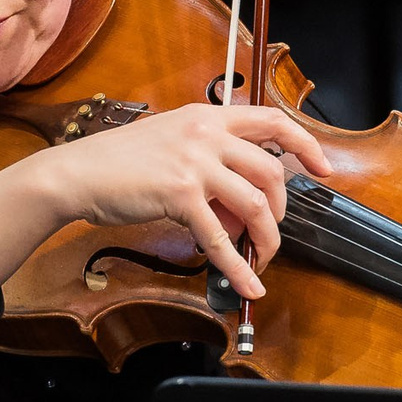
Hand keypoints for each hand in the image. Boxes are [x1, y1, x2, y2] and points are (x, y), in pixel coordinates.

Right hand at [0, 103, 335, 302]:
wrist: (78, 173)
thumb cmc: (120, 162)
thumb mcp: (172, 144)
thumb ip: (210, 162)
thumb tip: (240, 203)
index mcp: (207, 117)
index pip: (273, 120)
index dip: (305, 143)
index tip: (323, 166)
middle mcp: (206, 134)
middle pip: (272, 171)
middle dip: (280, 210)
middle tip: (270, 231)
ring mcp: (194, 163)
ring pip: (256, 205)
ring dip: (266, 240)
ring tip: (261, 260)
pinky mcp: (179, 194)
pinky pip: (220, 237)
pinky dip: (238, 266)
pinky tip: (247, 283)